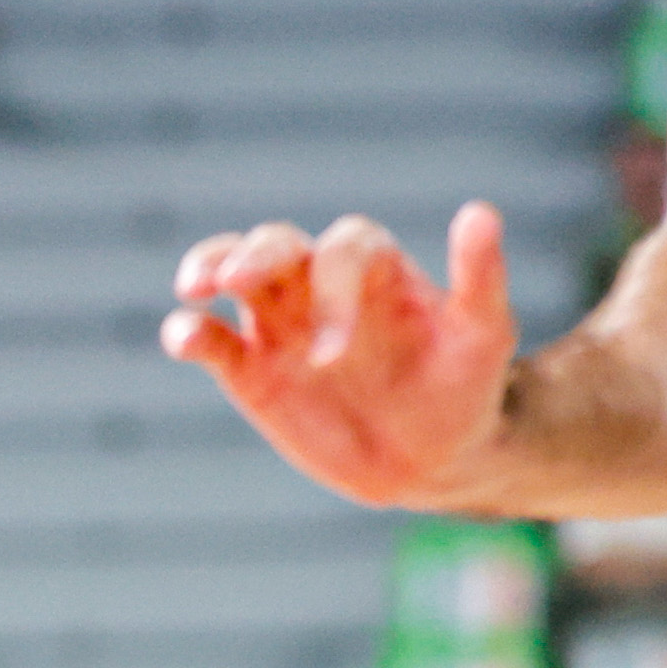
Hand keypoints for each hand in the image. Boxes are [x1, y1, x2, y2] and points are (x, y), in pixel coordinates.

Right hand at [162, 203, 519, 508]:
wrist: (434, 455)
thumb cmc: (465, 386)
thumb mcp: (484, 334)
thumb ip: (479, 275)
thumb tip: (480, 211)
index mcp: (373, 267)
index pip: (344, 249)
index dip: (334, 288)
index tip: (334, 352)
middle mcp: (319, 283)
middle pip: (276, 244)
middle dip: (252, 256)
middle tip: (233, 279)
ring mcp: (281, 323)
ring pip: (232, 273)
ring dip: (210, 269)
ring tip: (194, 288)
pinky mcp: (250, 370)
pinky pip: (212, 341)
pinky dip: (190, 333)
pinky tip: (182, 338)